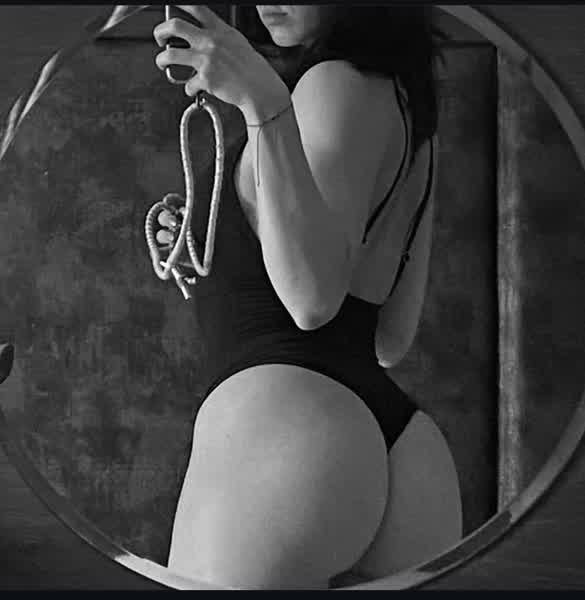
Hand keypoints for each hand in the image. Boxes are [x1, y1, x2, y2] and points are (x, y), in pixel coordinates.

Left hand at [153, 5, 289, 121]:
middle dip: (160, 31)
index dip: (179, 5)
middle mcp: (211, 42)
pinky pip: (188, 84)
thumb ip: (219, 36)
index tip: (171, 6)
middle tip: (160, 38)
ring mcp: (207, 60)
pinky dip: (189, 89)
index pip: (195, 8)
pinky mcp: (206, 79)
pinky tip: (193, 89)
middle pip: (174, 25)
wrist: (260, 89)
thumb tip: (203, 35)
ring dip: (161, 59)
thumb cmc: (252, 70)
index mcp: (220, 30)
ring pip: (171, 55)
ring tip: (162, 62)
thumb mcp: (237, 43)